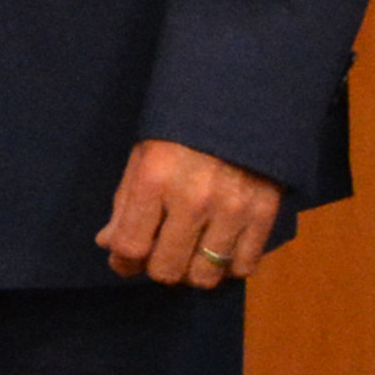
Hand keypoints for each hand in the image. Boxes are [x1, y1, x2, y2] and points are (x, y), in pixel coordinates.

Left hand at [97, 138, 284, 289]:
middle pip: (167, 270)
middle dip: (158, 267)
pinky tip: (222, 248)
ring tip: (192, 252)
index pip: (131, 247)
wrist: (243, 97)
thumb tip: (109, 246)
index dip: (123, 261)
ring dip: (193, 271)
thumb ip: (125, 203)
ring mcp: (232, 209)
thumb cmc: (183, 127)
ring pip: (205, 276)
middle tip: (162, 251)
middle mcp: (193, 200)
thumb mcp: (144, 154)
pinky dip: (230, 266)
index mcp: (154, 179)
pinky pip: (244, 267)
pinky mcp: (264, 213)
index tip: (126, 259)